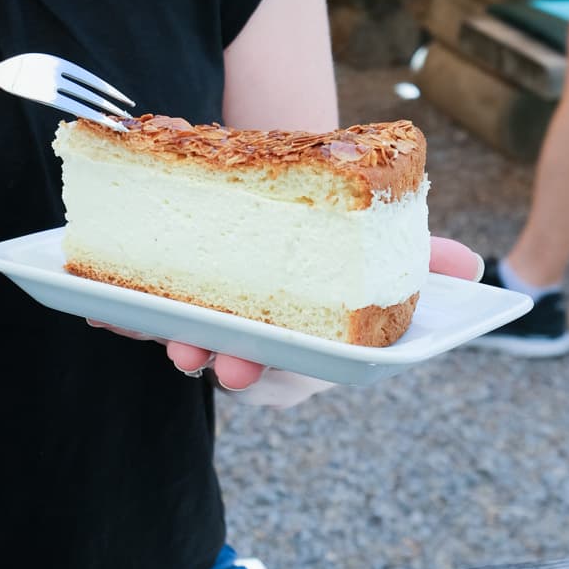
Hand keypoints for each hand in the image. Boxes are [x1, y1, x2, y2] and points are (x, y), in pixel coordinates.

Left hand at [91, 233, 484, 397]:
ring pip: (186, 342)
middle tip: (202, 357)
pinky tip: (95, 304)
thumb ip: (420, 255)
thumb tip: (474, 268)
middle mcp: (259, 339)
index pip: (289, 373)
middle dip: (214, 362)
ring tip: (146, 329)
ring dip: (163, 338)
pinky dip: (117, 311)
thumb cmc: (329, 230)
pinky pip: (140, 315)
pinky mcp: (167, 300)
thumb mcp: (373, 239)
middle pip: (234, 364)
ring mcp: (212, 321)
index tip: (240, 370)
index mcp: (311, 340)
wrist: (275, 193)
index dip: (263, 375)